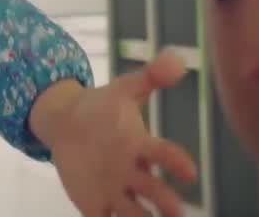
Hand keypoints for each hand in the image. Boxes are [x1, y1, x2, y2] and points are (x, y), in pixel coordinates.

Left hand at [29, 48, 196, 215]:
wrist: (68, 124)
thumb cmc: (104, 108)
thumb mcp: (124, 89)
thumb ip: (150, 76)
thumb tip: (178, 58)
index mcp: (141, 146)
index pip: (165, 155)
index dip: (177, 163)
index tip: (190, 172)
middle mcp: (133, 173)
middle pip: (155, 191)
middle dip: (166, 203)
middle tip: (176, 213)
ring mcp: (114, 191)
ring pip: (133, 214)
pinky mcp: (93, 203)